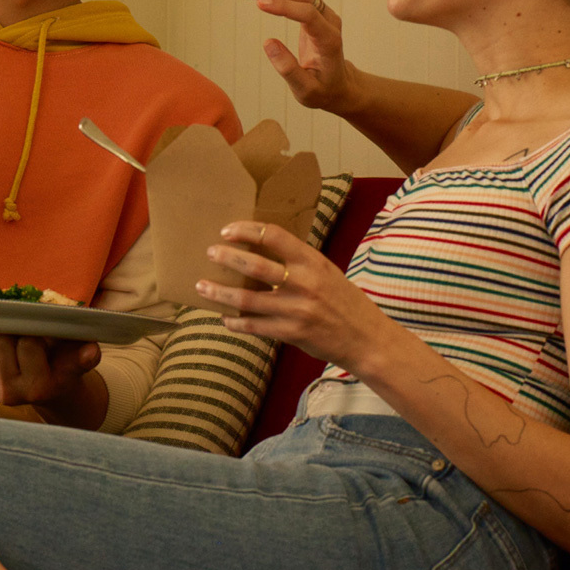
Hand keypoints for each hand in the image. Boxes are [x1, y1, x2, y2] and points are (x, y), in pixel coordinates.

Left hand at [0, 333, 99, 406]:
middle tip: (20, 322)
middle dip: (11, 326)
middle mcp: (11, 394)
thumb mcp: (78, 360)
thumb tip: (91, 351)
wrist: (47, 390)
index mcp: (38, 388)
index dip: (32, 327)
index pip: (27, 344)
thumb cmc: (63, 366)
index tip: (36, 323)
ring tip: (9, 329)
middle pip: (0, 341)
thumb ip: (85, 356)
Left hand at [196, 221, 405, 373]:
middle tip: (210, 253)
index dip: (247, 230)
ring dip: (220, 292)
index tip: (227, 230)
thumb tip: (260, 250)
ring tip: (202, 286)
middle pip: (255, 265)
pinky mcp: (291, 332)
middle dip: (227, 257)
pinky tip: (224, 318)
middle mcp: (304, 283)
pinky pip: (254, 326)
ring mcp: (296, 309)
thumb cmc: (344, 302)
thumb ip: (298, 262)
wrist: (366, 338)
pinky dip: (235, 321)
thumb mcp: (326, 273)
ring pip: (247, 298)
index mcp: (313, 261)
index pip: (275, 236)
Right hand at [246, 0, 355, 112]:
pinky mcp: (317, 10)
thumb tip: (268, 43)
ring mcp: (325, 13)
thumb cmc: (322, 90)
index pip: (307, 14)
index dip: (284, 7)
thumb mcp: (305, 90)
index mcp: (328, 40)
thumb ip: (288, 69)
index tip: (260, 5)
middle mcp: (329, 21)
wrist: (339, 85)